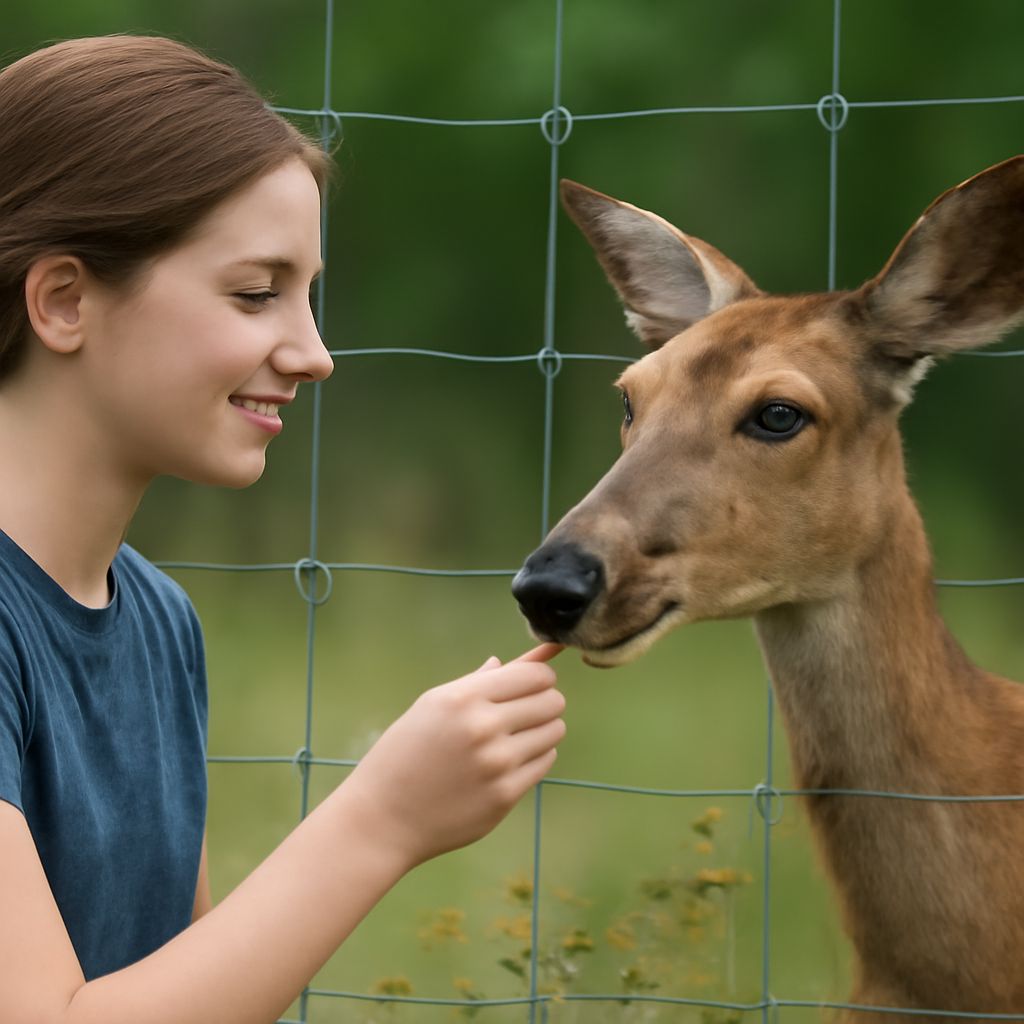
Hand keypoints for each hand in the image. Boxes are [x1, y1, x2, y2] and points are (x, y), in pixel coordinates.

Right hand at [342, 643, 564, 867]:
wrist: (384, 816)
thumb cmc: (406, 752)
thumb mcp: (434, 704)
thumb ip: (484, 680)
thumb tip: (535, 657)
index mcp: (464, 698)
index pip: (536, 676)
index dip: (541, 677)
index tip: (532, 685)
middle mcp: (484, 728)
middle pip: (552, 701)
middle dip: (545, 702)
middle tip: (524, 712)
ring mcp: (497, 764)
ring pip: (554, 731)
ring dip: (542, 730)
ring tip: (514, 737)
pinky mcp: (505, 796)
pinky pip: (545, 762)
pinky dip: (535, 757)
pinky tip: (509, 761)